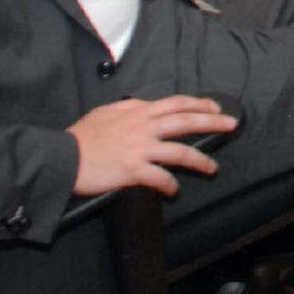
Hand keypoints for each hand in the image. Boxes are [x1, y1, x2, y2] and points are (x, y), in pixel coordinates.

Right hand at [68, 95, 237, 197]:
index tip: (214, 106)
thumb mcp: (106, 112)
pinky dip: (171, 184)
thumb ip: (129, 107)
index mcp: (138, 112)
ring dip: (200, 160)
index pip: (176, 103)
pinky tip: (175, 189)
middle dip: (213, 121)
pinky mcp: (133, 170)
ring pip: (180, 151)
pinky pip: (160, 177)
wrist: (62, 158)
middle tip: (231, 125)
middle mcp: (143, 127)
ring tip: (212, 167)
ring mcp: (140, 149)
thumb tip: (144, 105)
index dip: (198, 103)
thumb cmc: (81, 137)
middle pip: (186, 121)